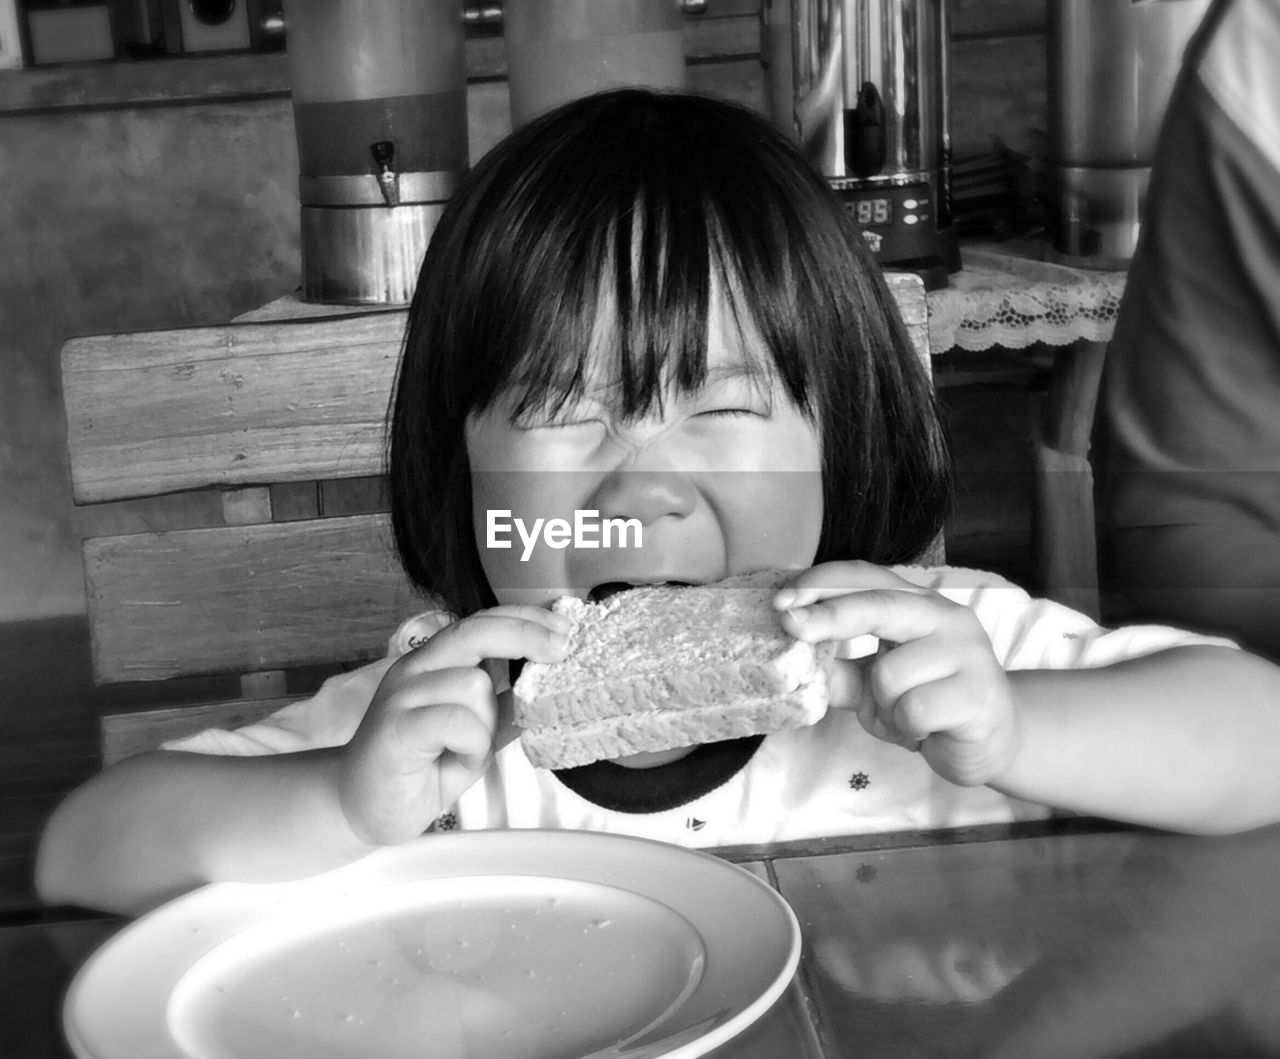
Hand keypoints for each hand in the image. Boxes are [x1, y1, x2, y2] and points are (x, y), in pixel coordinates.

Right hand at [337, 605, 570, 844]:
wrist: (360, 806)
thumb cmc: (418, 766)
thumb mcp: (474, 733)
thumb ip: (503, 708)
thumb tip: (548, 688)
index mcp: (434, 662)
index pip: (482, 622)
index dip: (524, 619)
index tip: (563, 627)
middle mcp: (416, 669)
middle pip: (475, 631)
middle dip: (525, 635)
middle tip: (561, 650)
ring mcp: (402, 695)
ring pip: (473, 685)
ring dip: (487, 724)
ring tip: (467, 751)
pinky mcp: (397, 727)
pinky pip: (456, 721)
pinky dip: (470, 745)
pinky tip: (456, 760)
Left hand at [776, 561, 1019, 786]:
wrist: (992, 742)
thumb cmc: (928, 705)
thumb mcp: (873, 688)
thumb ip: (838, 672)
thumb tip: (789, 663)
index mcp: (915, 604)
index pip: (865, 578)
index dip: (821, 584)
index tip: (782, 602)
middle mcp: (944, 616)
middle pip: (877, 605)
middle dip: (829, 616)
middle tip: (790, 626)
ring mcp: (967, 651)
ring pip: (890, 673)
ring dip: (885, 706)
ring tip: (908, 715)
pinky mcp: (978, 692)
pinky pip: (914, 709)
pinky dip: (908, 727)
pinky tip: (928, 729)